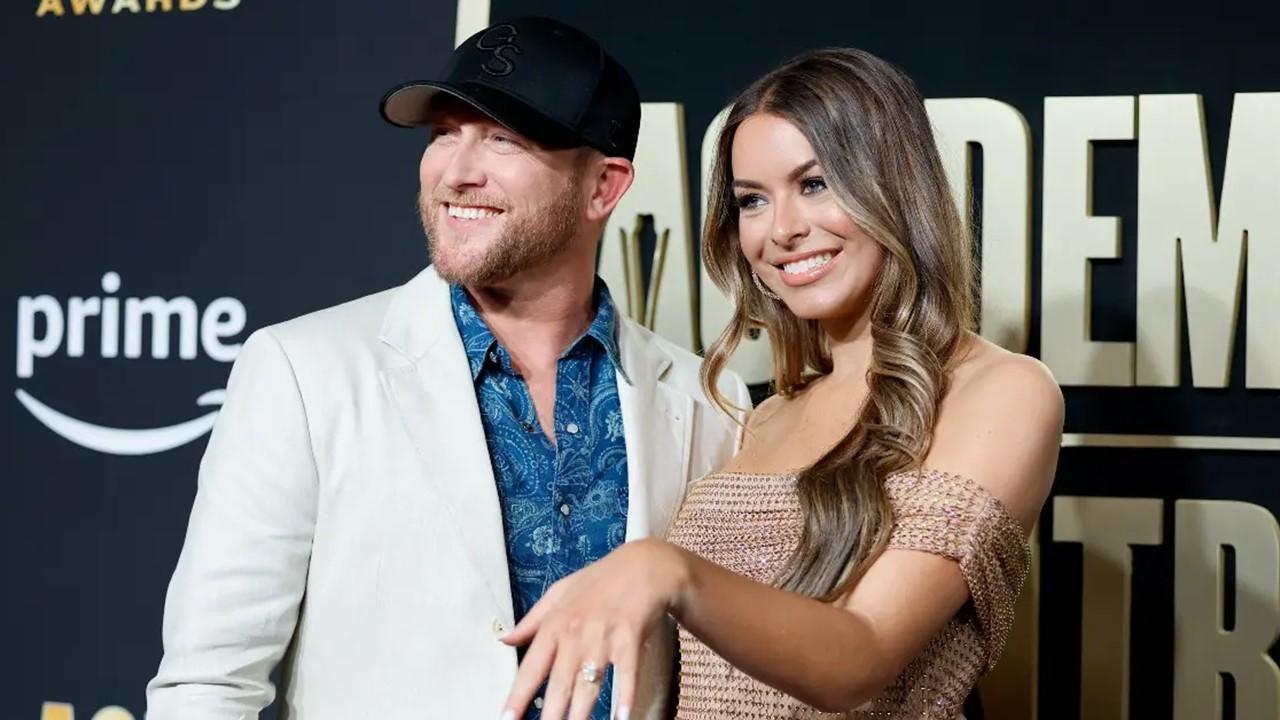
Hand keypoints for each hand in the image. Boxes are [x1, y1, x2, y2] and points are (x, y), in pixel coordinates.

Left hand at [499, 538, 687, 719]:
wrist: (644, 566)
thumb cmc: (599, 580)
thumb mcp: (559, 593)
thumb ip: (532, 620)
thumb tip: (504, 639)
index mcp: (555, 624)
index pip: (532, 666)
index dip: (518, 695)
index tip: (507, 718)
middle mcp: (576, 634)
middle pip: (560, 683)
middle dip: (549, 714)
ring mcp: (605, 638)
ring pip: (589, 685)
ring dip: (581, 714)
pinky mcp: (631, 641)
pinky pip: (627, 675)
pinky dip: (625, 698)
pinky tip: (621, 718)